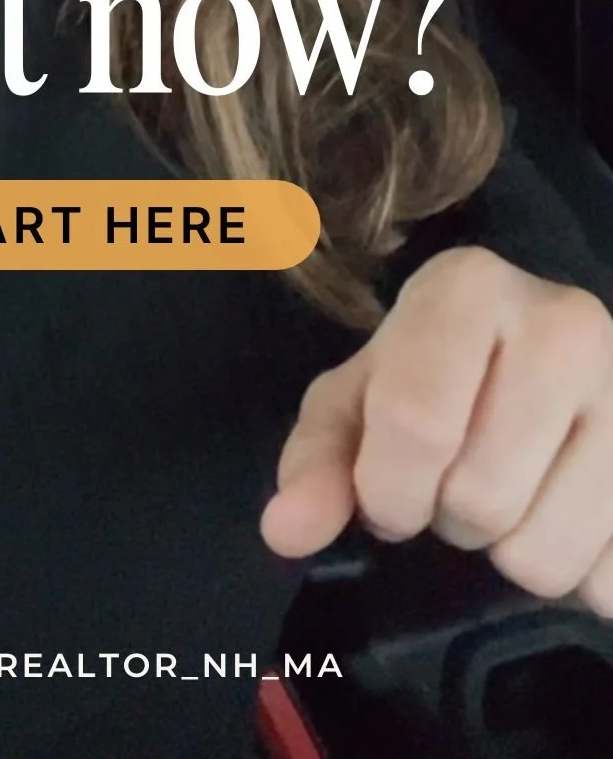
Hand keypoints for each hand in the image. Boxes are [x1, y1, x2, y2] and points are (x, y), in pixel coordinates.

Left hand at [260, 246, 612, 614]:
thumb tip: (285, 530)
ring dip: (509, 554)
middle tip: (456, 483)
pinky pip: (607, 576)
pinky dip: (575, 576)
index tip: (389, 494)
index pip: (417, 421)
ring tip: (509, 497)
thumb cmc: (430, 373)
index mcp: (470, 288)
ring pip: (546, 551)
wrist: (537, 355)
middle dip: (449, 519)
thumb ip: (315, 462)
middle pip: (481, 496)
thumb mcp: (356, 400)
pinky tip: (560, 518)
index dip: (389, 488)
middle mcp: (565, 322)